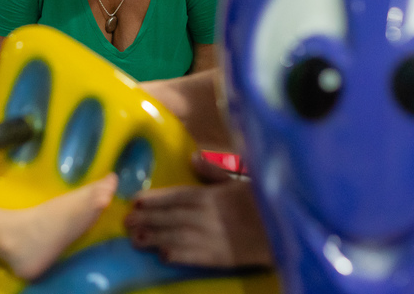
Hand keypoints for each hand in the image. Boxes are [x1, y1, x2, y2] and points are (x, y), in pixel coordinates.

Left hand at [125, 154, 272, 268]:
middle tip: (126, 222)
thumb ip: (215, 171)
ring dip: (156, 238)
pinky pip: (197, 257)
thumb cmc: (264, 201)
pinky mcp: (223, 258)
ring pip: (179, 237)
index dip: (155, 199)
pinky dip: (179, 256)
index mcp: (213, 195)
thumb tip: (193, 156)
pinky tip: (163, 256)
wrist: (287, 228)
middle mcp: (210, 216)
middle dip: (148, 219)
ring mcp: (215, 238)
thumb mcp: (241, 180)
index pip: (178, 196)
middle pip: (172, 217)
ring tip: (136, 239)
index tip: (135, 201)